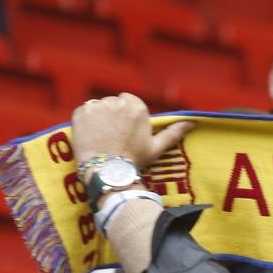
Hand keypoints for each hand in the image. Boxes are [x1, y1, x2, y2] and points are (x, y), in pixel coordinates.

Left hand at [71, 94, 192, 172]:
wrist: (108, 171)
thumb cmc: (134, 160)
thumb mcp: (156, 147)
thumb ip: (173, 132)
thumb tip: (192, 123)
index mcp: (137, 106)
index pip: (128, 100)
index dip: (125, 115)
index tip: (124, 130)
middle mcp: (117, 102)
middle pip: (112, 103)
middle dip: (112, 115)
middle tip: (112, 135)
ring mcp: (97, 106)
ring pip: (97, 107)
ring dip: (98, 118)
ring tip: (100, 136)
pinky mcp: (80, 113)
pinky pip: (82, 112)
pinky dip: (85, 122)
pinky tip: (90, 135)